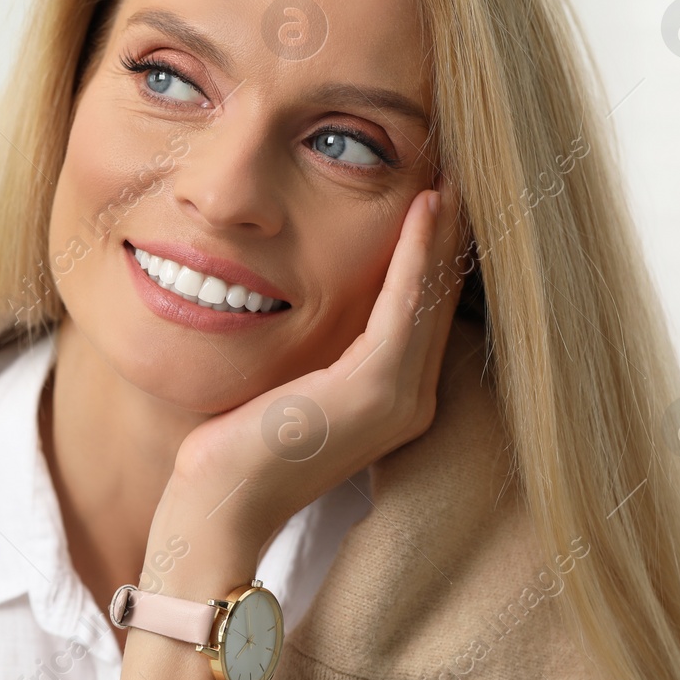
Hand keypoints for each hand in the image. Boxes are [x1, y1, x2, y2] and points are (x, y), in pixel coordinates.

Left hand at [155, 181, 468, 562]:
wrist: (222, 504)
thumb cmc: (238, 441)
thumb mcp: (289, 378)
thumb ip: (317, 343)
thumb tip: (308, 289)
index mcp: (392, 397)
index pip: (420, 310)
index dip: (432, 253)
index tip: (437, 197)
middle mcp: (410, 400)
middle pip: (437, 299)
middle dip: (448, 236)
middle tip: (458, 175)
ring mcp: (398, 400)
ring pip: (430, 297)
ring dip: (441, 234)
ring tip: (449, 181)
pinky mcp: (375, 391)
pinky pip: (404, 308)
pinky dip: (416, 254)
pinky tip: (424, 210)